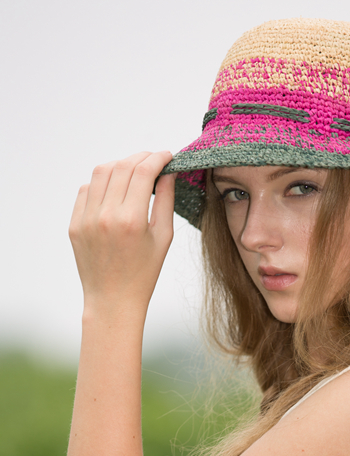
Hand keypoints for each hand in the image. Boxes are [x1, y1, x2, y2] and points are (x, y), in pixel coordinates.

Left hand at [69, 151, 174, 316]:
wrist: (113, 299)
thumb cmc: (144, 272)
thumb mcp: (163, 237)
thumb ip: (166, 201)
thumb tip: (168, 172)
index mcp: (130, 220)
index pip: (144, 172)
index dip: (158, 158)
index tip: (168, 156)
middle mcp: (105, 216)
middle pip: (122, 166)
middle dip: (141, 157)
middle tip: (154, 160)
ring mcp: (86, 219)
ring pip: (101, 172)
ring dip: (120, 164)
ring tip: (134, 171)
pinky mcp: (75, 224)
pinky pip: (86, 189)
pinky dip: (102, 181)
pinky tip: (115, 188)